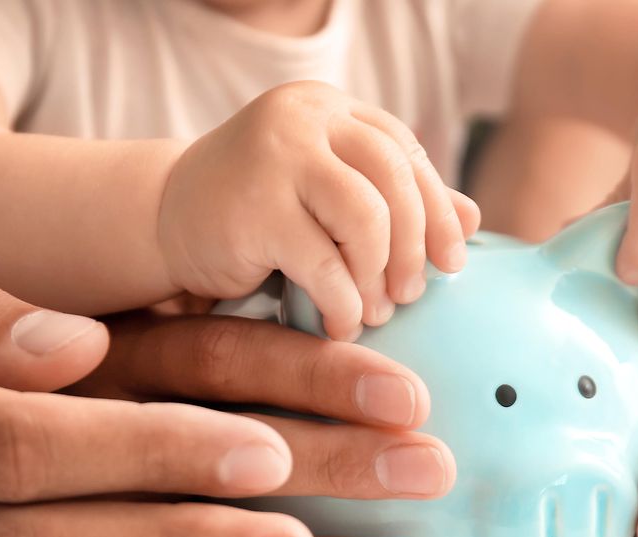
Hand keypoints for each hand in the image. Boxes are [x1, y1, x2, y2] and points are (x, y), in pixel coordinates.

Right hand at [157, 81, 480, 341]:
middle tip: (410, 295)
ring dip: (381, 275)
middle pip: (396, 180)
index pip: (406, 152)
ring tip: (376, 311)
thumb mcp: (331, 197)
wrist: (164, 221)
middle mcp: (306, 119)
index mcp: (332, 110)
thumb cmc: (259, 213)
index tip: (453, 263)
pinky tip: (342, 325)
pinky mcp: (253, 208)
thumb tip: (474, 219)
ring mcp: (276, 156)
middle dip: (414, 247)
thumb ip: (397, 200)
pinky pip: (326, 263)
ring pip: (369, 217)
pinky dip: (344, 303)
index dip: (438, 211)